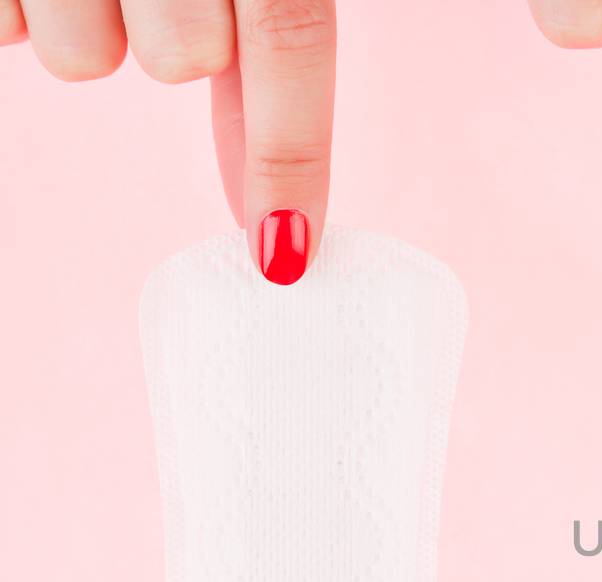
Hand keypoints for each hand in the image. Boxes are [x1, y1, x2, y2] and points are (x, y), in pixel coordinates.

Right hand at [2, 0, 335, 285]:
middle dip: (173, 48)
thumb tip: (283, 229)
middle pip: (180, 58)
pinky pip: (5, 32)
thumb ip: (269, 71)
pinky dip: (20, 16)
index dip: (290, 155)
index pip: (293, 41)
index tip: (283, 258)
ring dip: (91, 28)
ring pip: (86, 59)